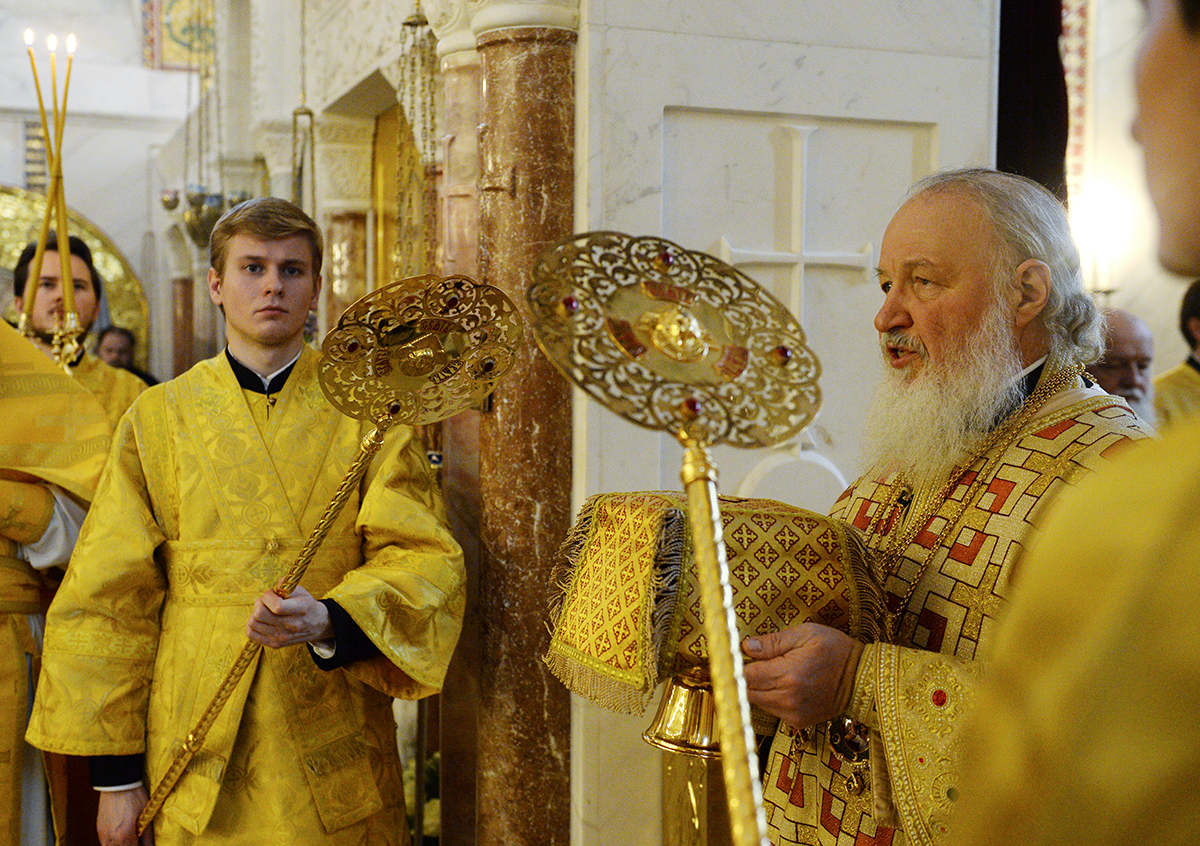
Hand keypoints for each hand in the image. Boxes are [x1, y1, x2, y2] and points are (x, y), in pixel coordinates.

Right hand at [97, 786, 153, 845]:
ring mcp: (103, 835)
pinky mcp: (99, 830)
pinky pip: (105, 844)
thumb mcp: (145, 815)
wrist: (117, 783)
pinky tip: (122, 837)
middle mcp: (111, 839)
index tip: (146, 844)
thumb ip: (148, 836)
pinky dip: (114, 844)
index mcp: (124, 836)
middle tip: (139, 840)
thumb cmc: (134, 796)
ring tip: (131, 839)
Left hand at [246, 585, 332, 647]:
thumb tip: (271, 589)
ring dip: (255, 613)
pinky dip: (251, 624)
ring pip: (253, 623)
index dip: (268, 596)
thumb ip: (286, 586)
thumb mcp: (301, 592)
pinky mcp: (275, 644)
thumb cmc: (307, 605)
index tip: (271, 593)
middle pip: (260, 614)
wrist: (317, 625)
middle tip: (265, 601)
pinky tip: (260, 619)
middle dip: (259, 603)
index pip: (277, 606)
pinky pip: (251, 633)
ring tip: (264, 610)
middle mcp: (290, 626)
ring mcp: (281, 637)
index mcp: (300, 610)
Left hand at [741, 622, 863, 728]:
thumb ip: (773, 642)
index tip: (728, 658)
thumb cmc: (835, 650)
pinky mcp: (798, 721)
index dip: (734, 666)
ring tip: (770, 670)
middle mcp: (788, 698)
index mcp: (788, 674)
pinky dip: (770, 698)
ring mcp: (793, 713)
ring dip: (756, 688)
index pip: (745, 676)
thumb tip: (746, 647)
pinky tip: (782, 684)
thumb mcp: (805, 634)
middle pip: (747, 692)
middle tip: (746, 662)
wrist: (862, 678)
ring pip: (757, 702)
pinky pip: (772, 710)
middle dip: (743, 678)